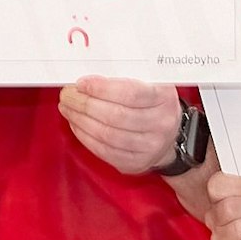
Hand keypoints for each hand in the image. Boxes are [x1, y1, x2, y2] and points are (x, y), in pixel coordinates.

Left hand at [58, 76, 180, 174]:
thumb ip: (125, 76)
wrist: (172, 135)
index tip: (81, 83)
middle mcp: (161, 124)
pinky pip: (104, 152)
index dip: (102, 89)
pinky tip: (76, 125)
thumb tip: (89, 78)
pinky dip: (85, 137)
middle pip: (116, 116)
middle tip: (68, 95)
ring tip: (68, 108)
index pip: (131, 94)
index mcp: (164, 99)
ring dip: (80, 121)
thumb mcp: (150, 83)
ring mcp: (149, 147)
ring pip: (107, 136)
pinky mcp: (136, 163)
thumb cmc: (154, 104)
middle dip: (85, 104)